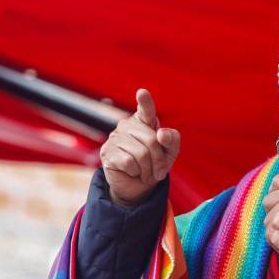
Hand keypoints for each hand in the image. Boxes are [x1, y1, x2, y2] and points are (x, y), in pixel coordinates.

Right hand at [100, 89, 180, 205]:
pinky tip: (133, 172)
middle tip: (159, 172)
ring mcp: (115, 137)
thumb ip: (172, 140)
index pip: (146, 110)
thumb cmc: (155, 164)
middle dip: (160, 161)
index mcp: (144, 121)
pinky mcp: (107, 152)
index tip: (142, 93)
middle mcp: (128, 124)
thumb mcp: (170, 152)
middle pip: (152, 140)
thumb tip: (161, 134)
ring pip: (141, 154)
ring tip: (146, 173)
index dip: (145, 102)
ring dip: (148, 170)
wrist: (137, 185)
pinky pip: (129, 163)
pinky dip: (136, 172)